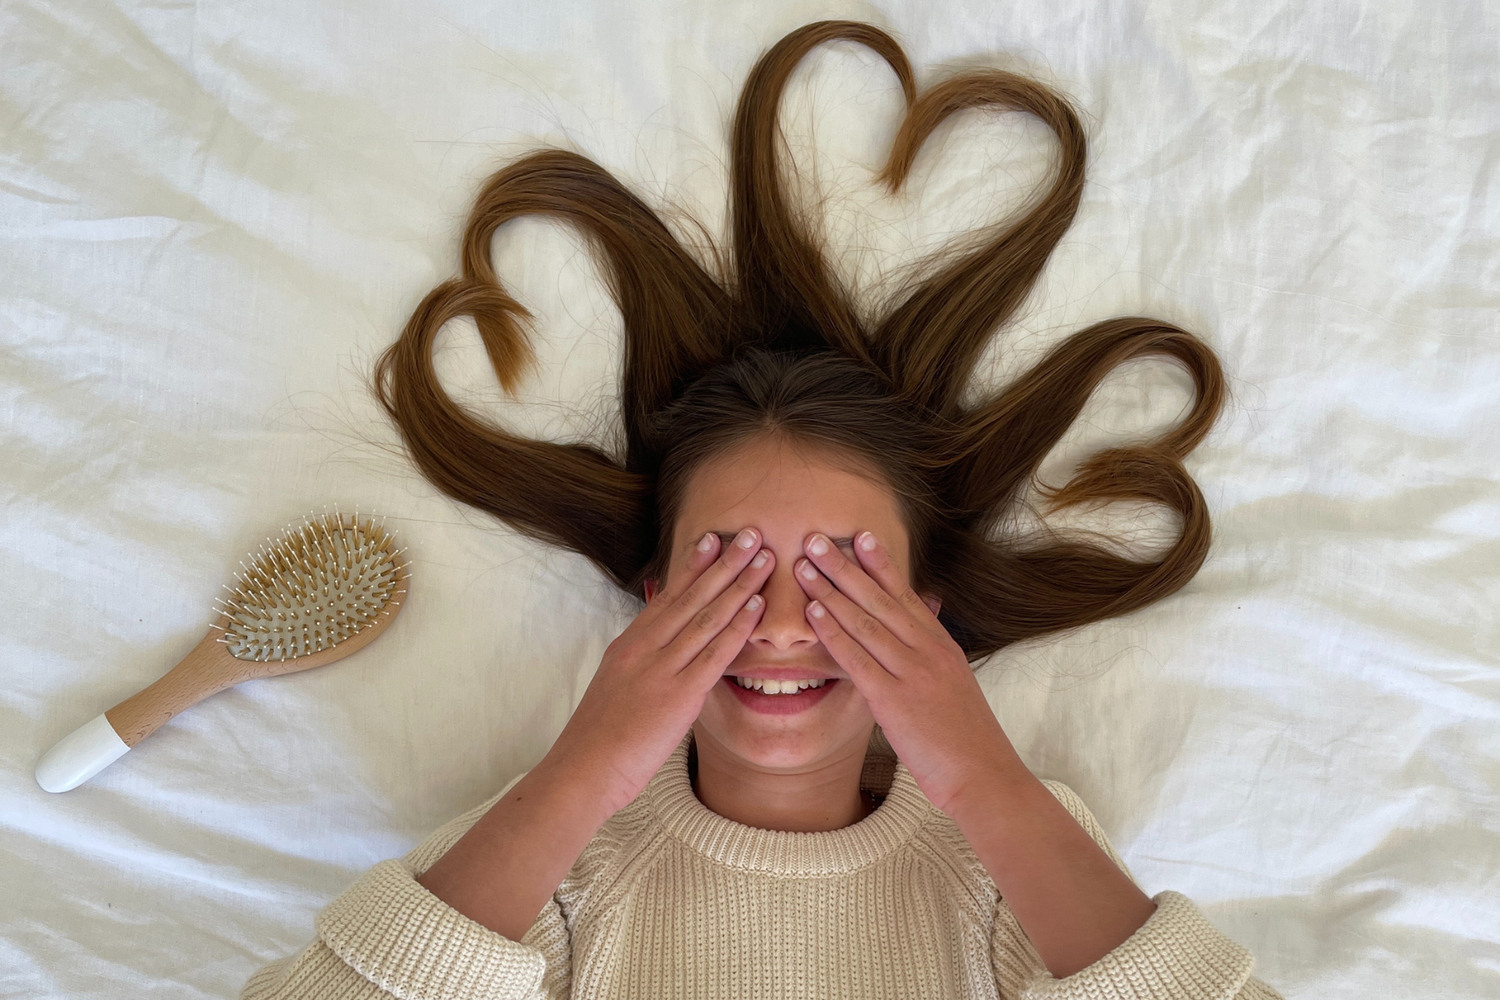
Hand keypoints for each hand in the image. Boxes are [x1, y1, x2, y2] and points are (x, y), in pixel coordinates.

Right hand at [545, 526, 773, 816]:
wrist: (583, 769)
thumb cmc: (599, 738)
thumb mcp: (615, 686)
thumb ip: (639, 662)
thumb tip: (659, 648)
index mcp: (630, 644)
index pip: (668, 596)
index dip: (693, 566)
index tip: (712, 539)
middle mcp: (646, 648)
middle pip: (692, 596)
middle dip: (725, 563)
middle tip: (750, 534)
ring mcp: (662, 668)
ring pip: (707, 617)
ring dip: (739, 584)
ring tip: (764, 558)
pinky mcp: (679, 694)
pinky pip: (714, 654)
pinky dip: (737, 627)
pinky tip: (757, 608)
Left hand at [792, 530, 1024, 814]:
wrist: (983, 775)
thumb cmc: (966, 737)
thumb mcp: (955, 682)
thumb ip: (935, 651)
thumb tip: (927, 619)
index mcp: (941, 645)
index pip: (906, 594)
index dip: (880, 564)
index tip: (860, 536)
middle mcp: (927, 650)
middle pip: (879, 599)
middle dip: (844, 566)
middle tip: (816, 539)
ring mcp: (911, 673)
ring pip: (864, 621)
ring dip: (830, 591)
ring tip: (803, 567)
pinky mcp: (893, 700)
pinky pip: (857, 659)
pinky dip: (833, 633)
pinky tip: (812, 614)